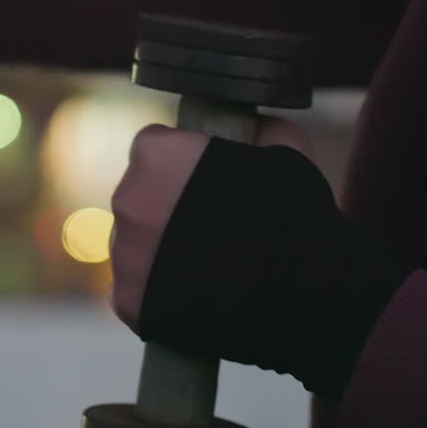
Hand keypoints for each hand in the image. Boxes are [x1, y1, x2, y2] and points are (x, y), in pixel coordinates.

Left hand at [108, 117, 411, 398]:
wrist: (303, 297)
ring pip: (133, 244)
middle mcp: (127, 199)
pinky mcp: (126, 301)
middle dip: (165, 207)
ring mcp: (123, 254)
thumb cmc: (297, 218)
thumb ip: (261, 132)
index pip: (153, 148)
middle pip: (138, 196)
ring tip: (206, 268)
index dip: (182, 164)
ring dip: (158, 250)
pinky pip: (134, 290)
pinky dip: (157, 293)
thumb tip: (255, 126)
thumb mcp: (288, 155)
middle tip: (208, 229)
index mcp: (157, 154)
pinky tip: (194, 298)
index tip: (206, 182)